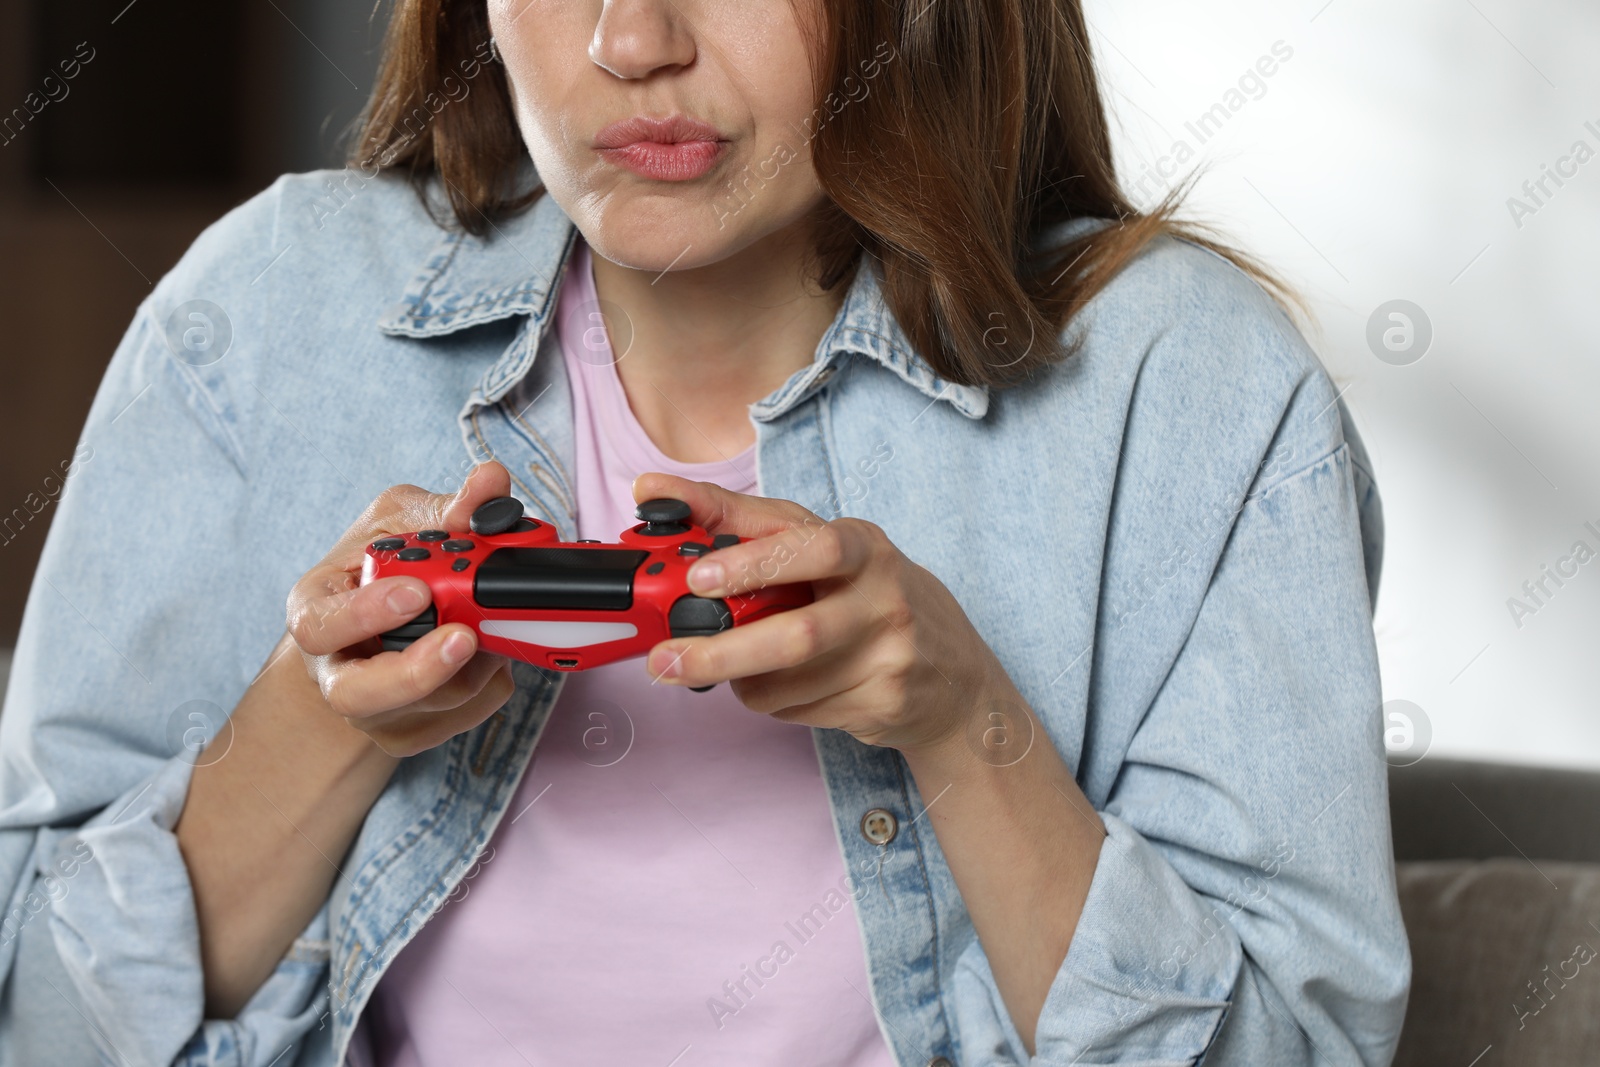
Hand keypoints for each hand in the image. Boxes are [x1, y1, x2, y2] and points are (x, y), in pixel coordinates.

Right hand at [286, 462, 517, 756]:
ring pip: (431, 705)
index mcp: (317, 615)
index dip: (366, 614)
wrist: (373, 635)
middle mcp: (339, 673)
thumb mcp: (397, 523)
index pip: (321, 627)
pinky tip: (494, 651)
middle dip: (418, 670)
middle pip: (361, 695)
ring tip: (494, 621)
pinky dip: (493, 682)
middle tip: (466, 637)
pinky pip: (468, 716)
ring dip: (476, 663)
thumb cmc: (376, 573)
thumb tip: (490, 483)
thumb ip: (442, 508)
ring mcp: (376, 713)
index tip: (417, 592)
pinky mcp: (414, 734)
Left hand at [634, 472, 1010, 755]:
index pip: (806, 546)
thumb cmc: (869, 596)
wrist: (955, 674)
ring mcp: (890, 654)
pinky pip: (800, 710)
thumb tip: (652, 490)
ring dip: (744, 681)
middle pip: (795, 634)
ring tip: (738, 669)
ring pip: (786, 682)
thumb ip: (742, 523)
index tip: (695, 578)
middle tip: (667, 661)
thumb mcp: (822, 546)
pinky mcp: (886, 702)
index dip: (749, 563)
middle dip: (721, 653)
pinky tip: (790, 687)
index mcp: (862, 545)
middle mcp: (884, 596)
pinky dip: (773, 702)